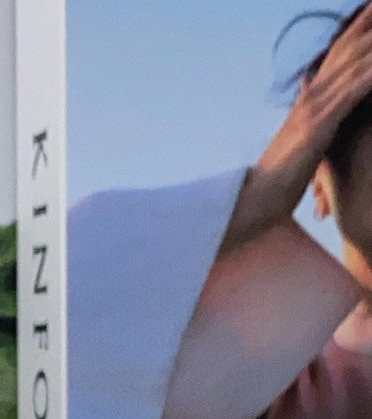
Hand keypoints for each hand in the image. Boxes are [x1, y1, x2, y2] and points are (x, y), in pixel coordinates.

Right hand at [226, 4, 371, 247]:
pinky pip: (352, 93)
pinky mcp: (319, 126)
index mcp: (309, 99)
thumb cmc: (279, 176)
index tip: (371, 8)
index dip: (357, 29)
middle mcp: (311, 97)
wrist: (258, 198)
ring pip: (353, 66)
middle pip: (347, 50)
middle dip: (367, 25)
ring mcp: (314, 110)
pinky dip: (370, 76)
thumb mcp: (297, 136)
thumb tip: (307, 85)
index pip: (338, 54)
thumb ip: (306, 109)